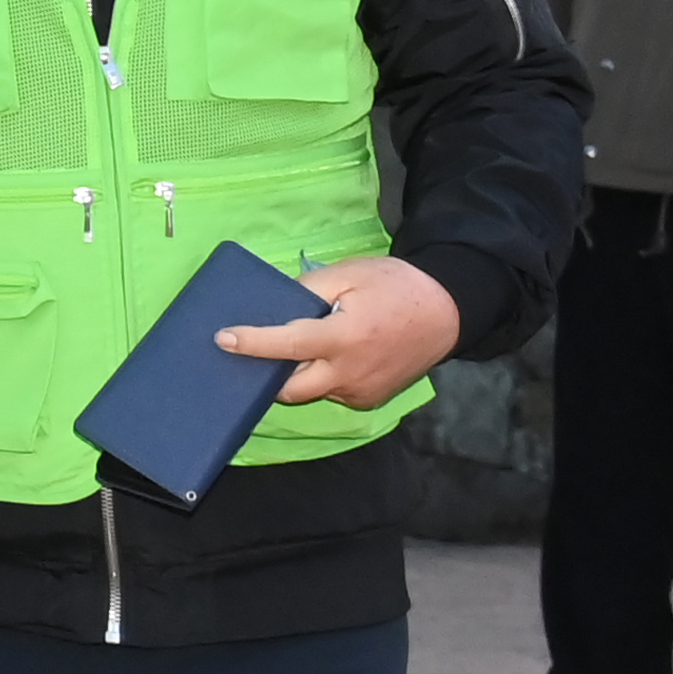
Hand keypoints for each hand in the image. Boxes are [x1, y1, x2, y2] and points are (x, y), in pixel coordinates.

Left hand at [215, 254, 464, 414]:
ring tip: (290, 351)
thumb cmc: (396, 286)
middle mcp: (351, 373)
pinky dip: (319, 379)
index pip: (289, 346)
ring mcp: (361, 392)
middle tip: (251, 353)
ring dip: (295, 375)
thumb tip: (274, 304)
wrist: (448, 312)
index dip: (253, 343)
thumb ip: (309, 289)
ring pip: (311, 392)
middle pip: (291, 388)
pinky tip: (321, 359)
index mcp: (346, 337)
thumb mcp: (351, 273)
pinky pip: (331, 393)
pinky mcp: (369, 400)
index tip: (223, 339)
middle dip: (267, 375)